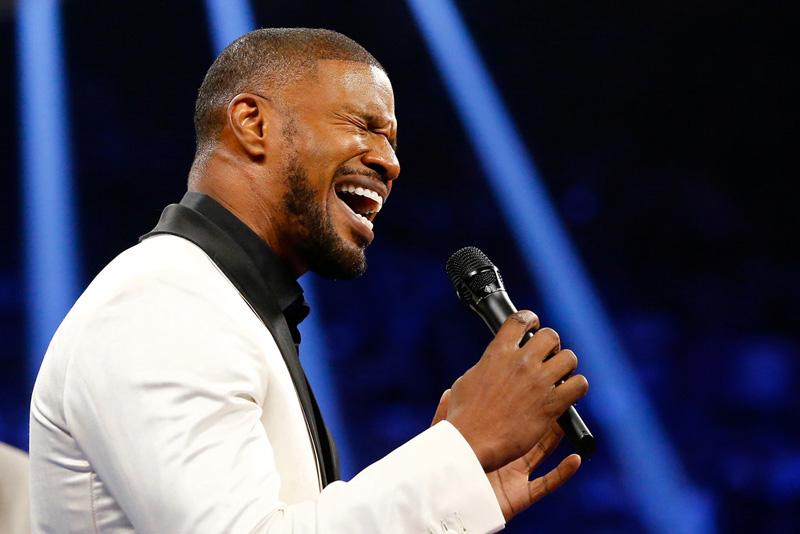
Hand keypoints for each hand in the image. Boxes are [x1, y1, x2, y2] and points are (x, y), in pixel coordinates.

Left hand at [432, 390, 580, 520]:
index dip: (523, 406)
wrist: (446, 502)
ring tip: (572, 423)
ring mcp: (514, 478)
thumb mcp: (444, 442)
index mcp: (488, 443)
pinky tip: (576, 460)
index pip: (510, 420)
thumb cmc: (445, 471)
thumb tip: (446, 392)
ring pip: (542, 455)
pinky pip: (547, 484)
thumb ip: (445, 418)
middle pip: (530, 434)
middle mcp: (504, 458)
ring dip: (557, 439)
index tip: (532, 387)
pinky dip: (563, 473)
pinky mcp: (520, 497)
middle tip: (559, 397)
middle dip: (546, 418)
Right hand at [442, 311, 587, 471]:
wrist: (471, 442)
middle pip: (550, 336)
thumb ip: (485, 366)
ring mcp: (538, 383)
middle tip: (548, 358)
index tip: (534, 325)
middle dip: (552, 345)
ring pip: (569, 358)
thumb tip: (491, 362)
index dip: (530, 319)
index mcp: (497, 353)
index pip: (519, 320)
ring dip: (566, 366)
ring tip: (560, 377)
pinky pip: (578, 385)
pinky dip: (576, 388)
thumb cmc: (464, 416)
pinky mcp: (551, 405)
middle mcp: (520, 363)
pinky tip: (568, 394)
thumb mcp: (466, 380)